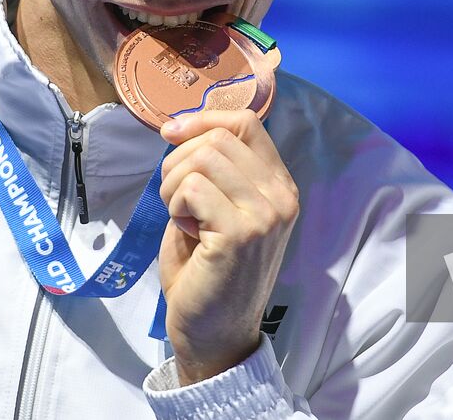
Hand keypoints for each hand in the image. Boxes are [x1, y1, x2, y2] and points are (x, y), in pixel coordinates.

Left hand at [157, 110, 299, 384]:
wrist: (214, 334)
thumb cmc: (208, 272)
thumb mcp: (219, 209)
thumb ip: (214, 170)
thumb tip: (181, 127)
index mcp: (280, 186)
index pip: (247, 122)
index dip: (204, 119)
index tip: (171, 133)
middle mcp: (281, 196)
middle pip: (218, 137)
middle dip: (179, 160)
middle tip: (174, 199)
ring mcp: (265, 214)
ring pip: (202, 158)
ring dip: (174, 184)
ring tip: (181, 216)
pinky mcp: (239, 233)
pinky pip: (192, 187)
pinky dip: (176, 205)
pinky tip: (186, 231)